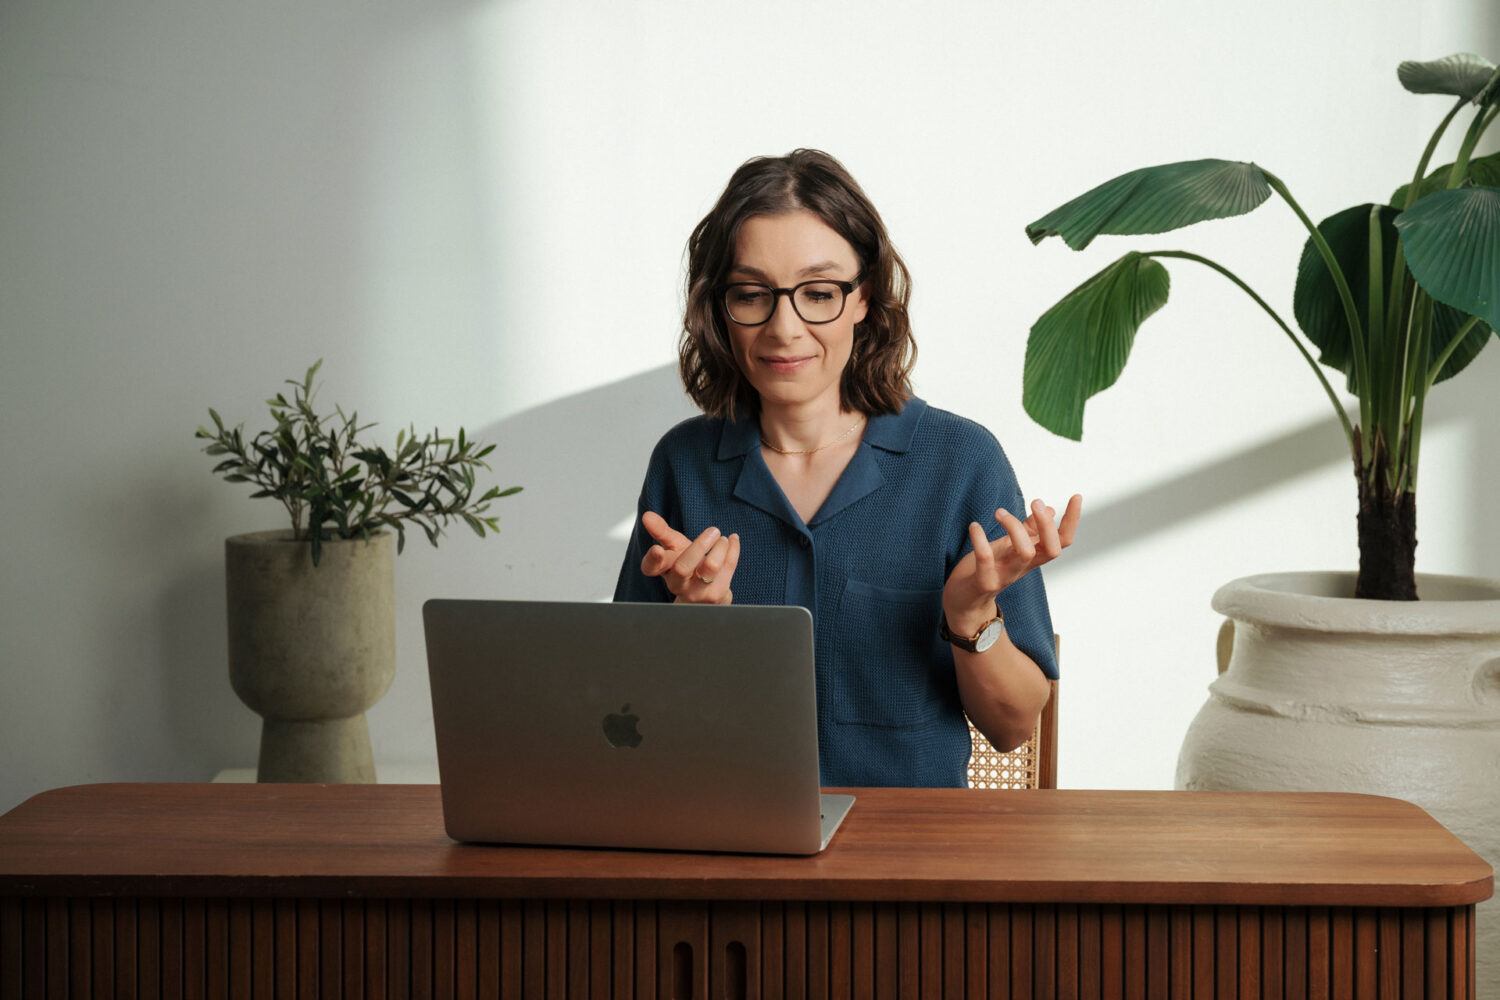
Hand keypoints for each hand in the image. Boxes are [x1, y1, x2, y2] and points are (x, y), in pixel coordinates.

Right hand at [638, 510, 739, 604]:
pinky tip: (732, 540)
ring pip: (710, 566)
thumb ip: (661, 531)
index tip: (657, 549)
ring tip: (722, 538)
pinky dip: (733, 549)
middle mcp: (677, 585)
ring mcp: (697, 593)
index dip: (653, 559)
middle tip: (713, 530)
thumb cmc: (687, 566)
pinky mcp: (716, 596)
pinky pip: (728, 567)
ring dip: (720, 547)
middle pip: (682, 567)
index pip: (651, 567)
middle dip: (699, 546)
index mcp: (664, 570)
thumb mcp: (674, 548)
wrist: (704, 595)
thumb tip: (647, 515)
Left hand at [942, 494, 1081, 636]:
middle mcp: (1023, 567)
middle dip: (1047, 525)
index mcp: (1032, 557)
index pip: (1061, 542)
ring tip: (999, 512)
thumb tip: (1050, 509)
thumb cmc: (988, 569)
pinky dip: (980, 541)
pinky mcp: (984, 582)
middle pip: (1051, 550)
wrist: (965, 602)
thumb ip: (1029, 530)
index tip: (1076, 496)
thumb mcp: (1010, 546)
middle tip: (1035, 502)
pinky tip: (974, 526)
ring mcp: (1005, 576)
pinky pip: (986, 560)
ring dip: (1014, 527)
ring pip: (1024, 554)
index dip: (1072, 521)